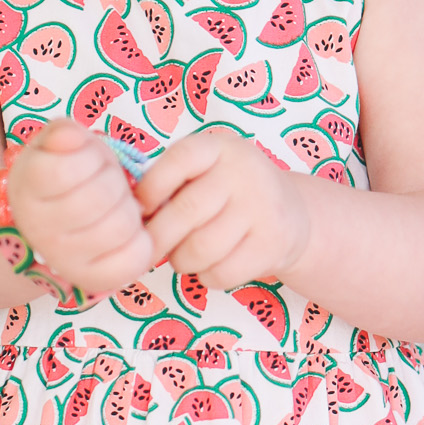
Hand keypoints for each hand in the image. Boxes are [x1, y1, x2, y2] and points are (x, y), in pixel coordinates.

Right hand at [6, 121, 153, 295]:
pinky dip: (141, 239)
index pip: (67, 169)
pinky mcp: (95, 281)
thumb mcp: (58, 145)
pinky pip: (135, 257)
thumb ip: (62, 133)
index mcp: (26, 189)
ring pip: (121, 226)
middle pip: (101, 197)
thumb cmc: (64, 177)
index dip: (90, 158)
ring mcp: (65, 261)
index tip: (88, 162)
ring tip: (115, 208)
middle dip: (113, 182)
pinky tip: (126, 231)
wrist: (49, 227)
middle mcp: (39, 230)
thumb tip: (69, 136)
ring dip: (128, 209)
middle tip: (106, 185)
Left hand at [136, 127, 310, 287]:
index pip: (179, 159)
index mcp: (220, 148)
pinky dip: (206, 277)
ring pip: (201, 249)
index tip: (140, 210)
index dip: (151, 188)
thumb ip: (170, 185)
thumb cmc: (229, 196)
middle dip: (157, 238)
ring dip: (181, 261)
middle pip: (186, 212)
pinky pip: (222, 272)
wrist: (294, 215)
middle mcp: (245, 171)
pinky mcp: (273, 244)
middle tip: (149, 249)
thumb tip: (129, 218)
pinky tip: (211, 266)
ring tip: (183, 256)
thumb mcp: (205, 174)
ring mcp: (263, 207)